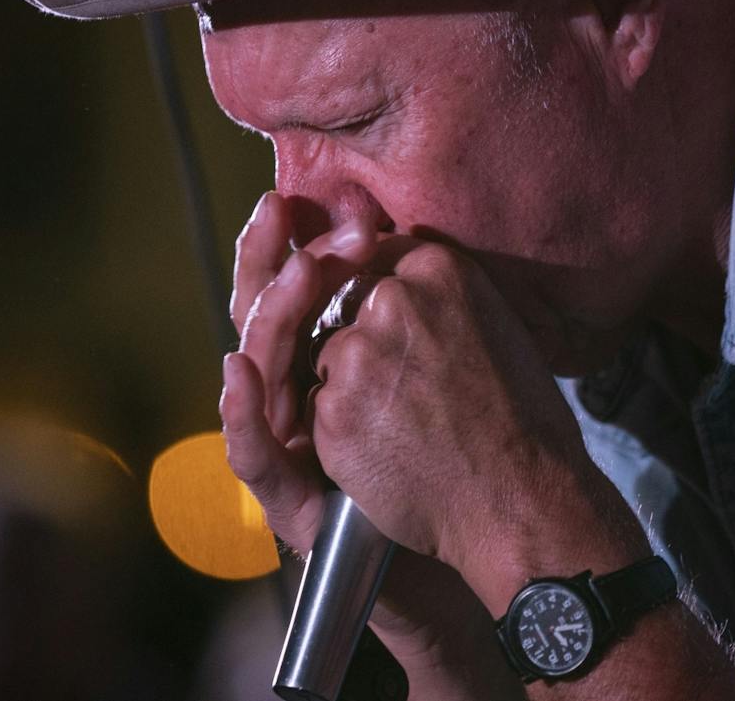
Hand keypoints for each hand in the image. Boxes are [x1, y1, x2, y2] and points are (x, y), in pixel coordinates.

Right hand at [219, 193, 520, 694]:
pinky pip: (255, 458)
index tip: (331, 201)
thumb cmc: (472, 441)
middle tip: (286, 210)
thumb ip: (409, 303)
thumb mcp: (443, 355)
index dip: (300, 241)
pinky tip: (240, 370)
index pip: (292, 294)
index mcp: (330, 364)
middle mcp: (299, 405)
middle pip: (260, 321)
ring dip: (268, 317)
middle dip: (269, 259)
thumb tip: (395, 225)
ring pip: (252, 378)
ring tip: (296, 271)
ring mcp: (293, 456)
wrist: (494, 534)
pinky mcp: (293, 508)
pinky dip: (243, 414)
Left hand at [307, 237, 608, 578]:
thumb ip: (441, 295)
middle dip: (363, 340)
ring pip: (327, 357)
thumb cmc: (524, 420)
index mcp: (438, 270)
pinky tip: (387, 449)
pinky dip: (343, 429)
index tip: (394, 323)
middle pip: (346, 306)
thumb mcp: (496, 324)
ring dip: (351, 385)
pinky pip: (319, 407)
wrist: (520, 500)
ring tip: (403, 422)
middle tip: (406, 385)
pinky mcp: (333, 410)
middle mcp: (392, 301)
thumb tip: (408, 283)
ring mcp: (356, 355)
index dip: (383, 296)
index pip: (378, 255)